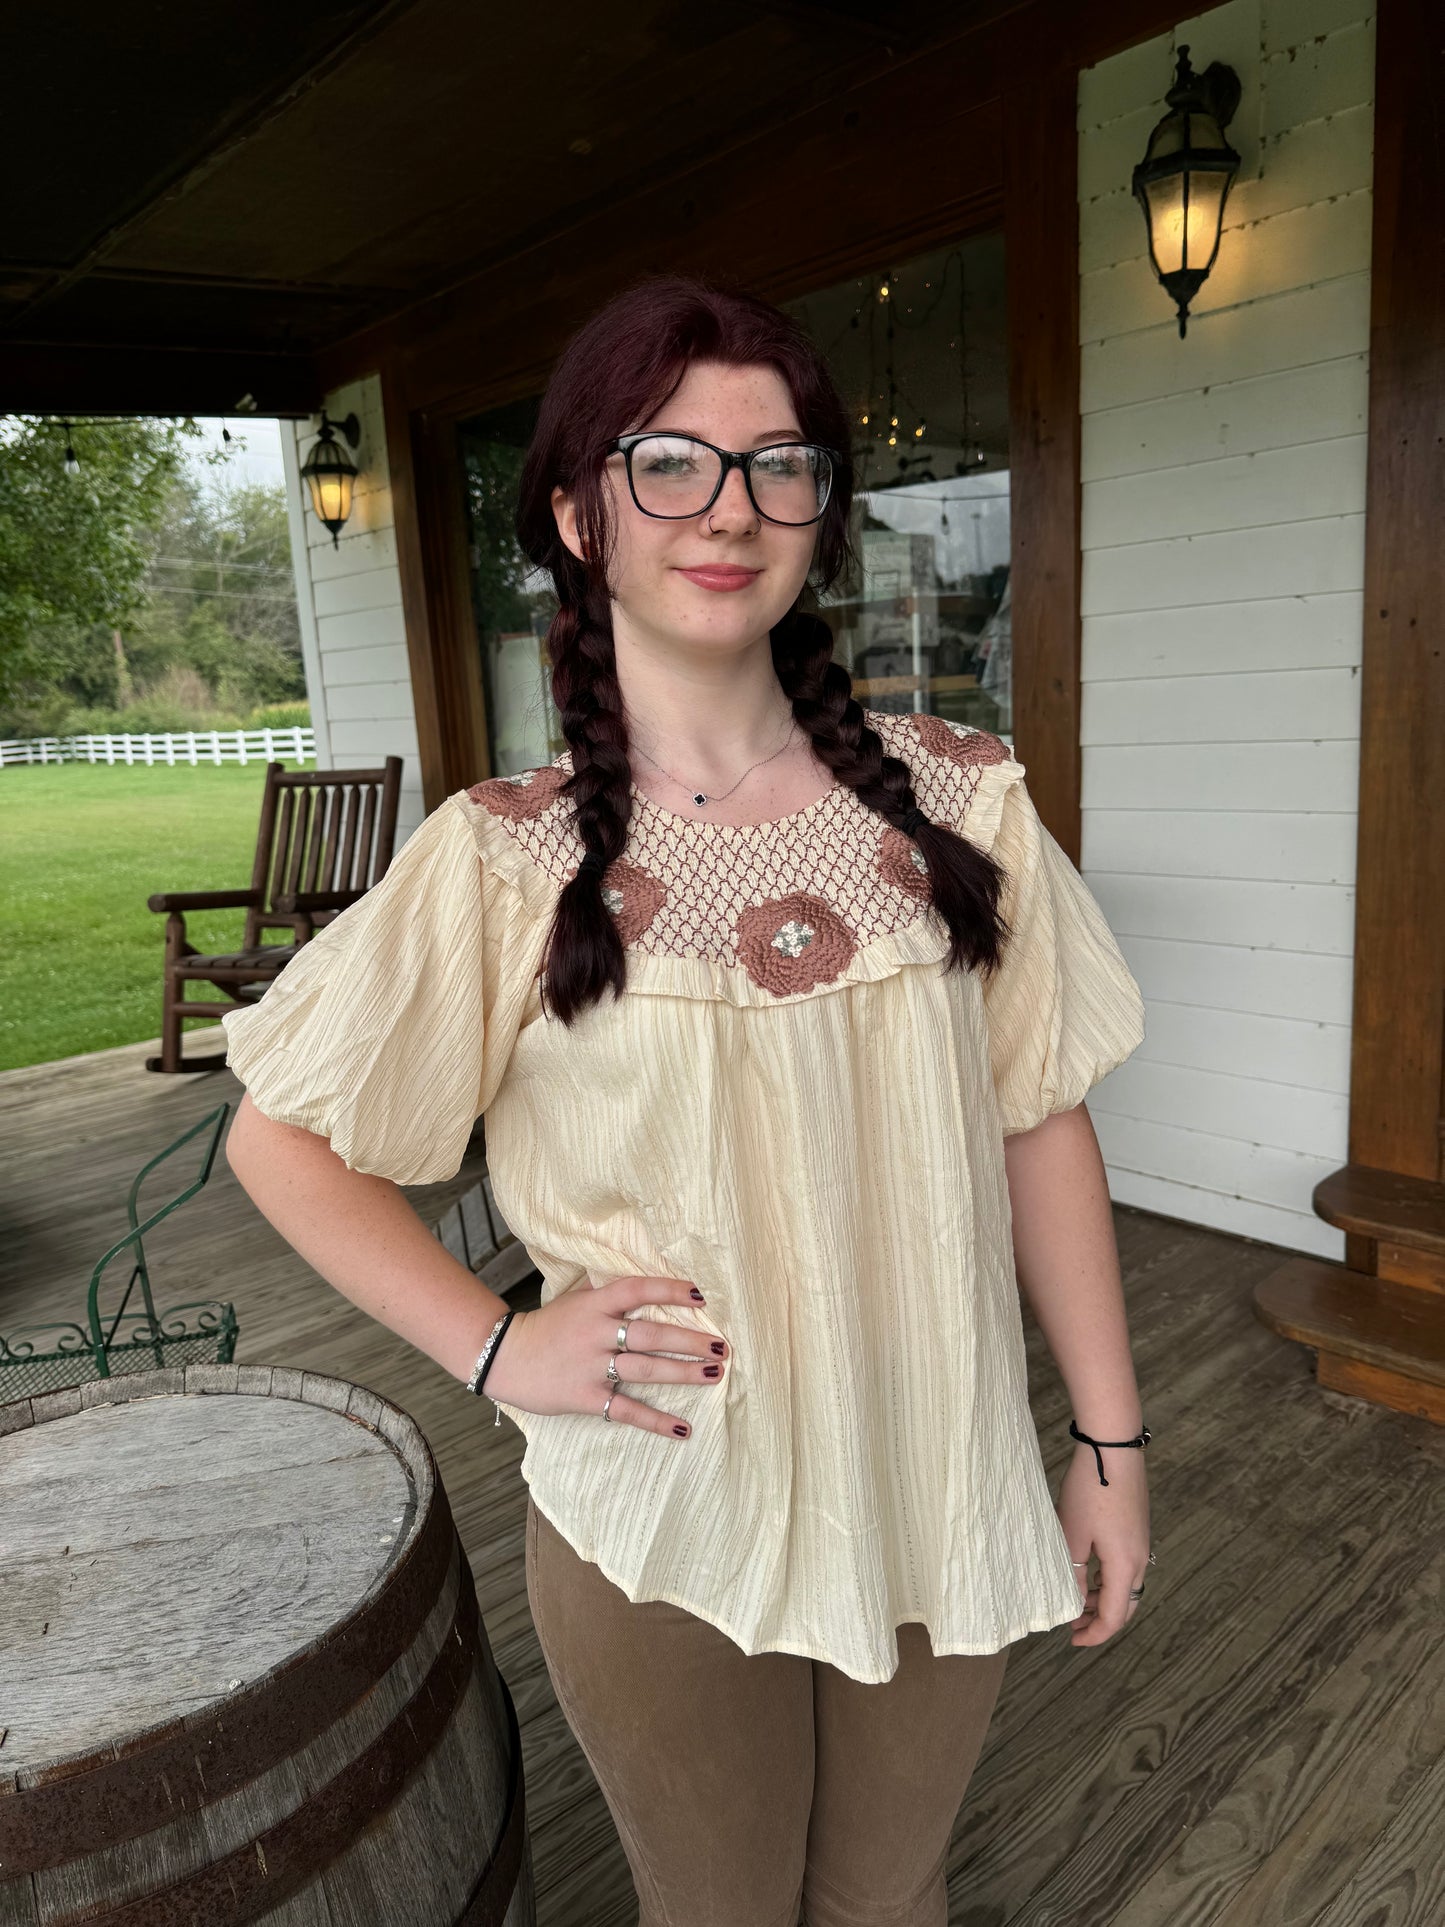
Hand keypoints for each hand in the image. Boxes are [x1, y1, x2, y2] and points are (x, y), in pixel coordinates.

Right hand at [482, 1273, 727, 1440]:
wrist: (504, 1357)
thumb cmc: (546, 1327)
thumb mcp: (573, 1300)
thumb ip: (604, 1290)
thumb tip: (638, 1276)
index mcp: (595, 1304)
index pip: (638, 1290)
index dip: (671, 1290)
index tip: (702, 1296)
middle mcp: (597, 1332)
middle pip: (651, 1334)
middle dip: (690, 1340)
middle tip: (722, 1346)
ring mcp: (592, 1366)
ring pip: (645, 1369)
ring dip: (683, 1373)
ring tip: (715, 1374)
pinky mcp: (586, 1397)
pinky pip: (627, 1410)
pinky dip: (656, 1421)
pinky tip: (683, 1428)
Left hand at [1057, 1441, 1151, 1647]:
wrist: (1113, 1446)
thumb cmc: (1090, 1489)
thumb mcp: (1071, 1534)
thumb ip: (1072, 1573)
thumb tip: (1073, 1603)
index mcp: (1125, 1565)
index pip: (1115, 1616)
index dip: (1095, 1634)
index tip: (1073, 1640)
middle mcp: (1139, 1558)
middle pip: (1126, 1605)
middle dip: (1101, 1619)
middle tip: (1074, 1623)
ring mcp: (1141, 1541)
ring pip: (1127, 1584)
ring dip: (1104, 1597)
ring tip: (1076, 1597)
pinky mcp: (1137, 1527)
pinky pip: (1127, 1565)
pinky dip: (1109, 1577)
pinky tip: (1088, 1568)